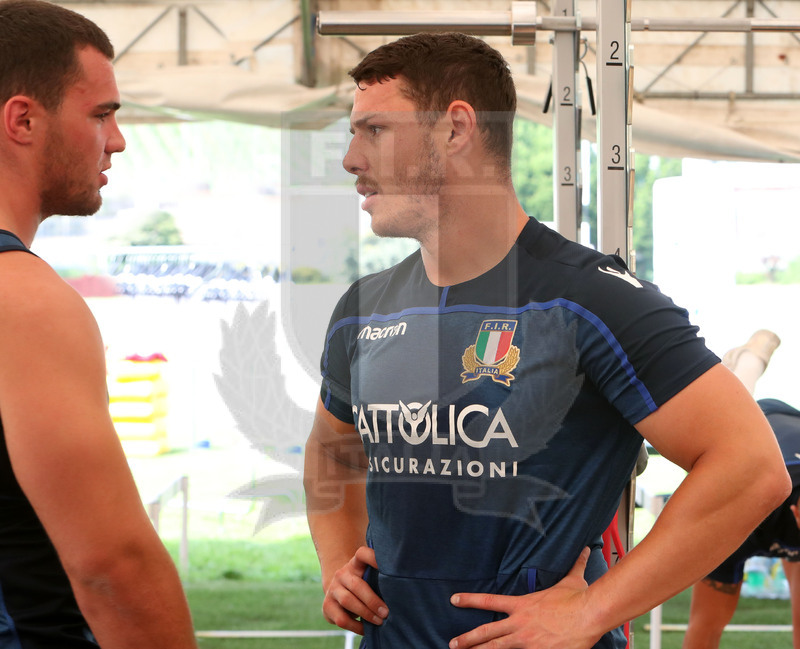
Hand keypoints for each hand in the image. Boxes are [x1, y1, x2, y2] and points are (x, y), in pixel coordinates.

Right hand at [322, 546, 388, 634]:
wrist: (338, 592)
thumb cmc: (362, 585)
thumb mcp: (368, 577)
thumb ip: (379, 578)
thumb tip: (403, 589)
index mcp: (355, 564)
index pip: (362, 553)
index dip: (373, 557)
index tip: (387, 566)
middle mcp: (342, 574)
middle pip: (357, 585)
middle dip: (373, 600)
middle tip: (386, 612)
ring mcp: (333, 589)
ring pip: (348, 601)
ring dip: (366, 613)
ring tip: (380, 621)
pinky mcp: (327, 606)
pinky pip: (341, 619)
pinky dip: (356, 626)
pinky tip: (366, 629)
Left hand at [449, 548, 601, 648]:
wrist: (588, 616)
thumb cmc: (578, 599)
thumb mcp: (572, 580)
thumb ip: (575, 565)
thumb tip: (585, 549)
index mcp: (522, 605)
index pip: (489, 600)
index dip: (470, 600)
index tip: (454, 600)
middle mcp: (520, 623)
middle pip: (487, 632)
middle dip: (468, 639)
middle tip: (453, 643)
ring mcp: (526, 641)